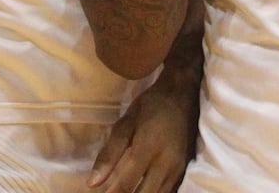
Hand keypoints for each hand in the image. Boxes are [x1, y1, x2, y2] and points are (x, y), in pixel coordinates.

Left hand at [87, 76, 194, 192]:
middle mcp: (166, 162)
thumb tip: (92, 183)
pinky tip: (144, 190)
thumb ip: (109, 154)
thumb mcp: (125, 124)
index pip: (127, 184)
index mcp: (147, 148)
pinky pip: (170, 192)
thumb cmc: (151, 106)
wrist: (184, 94)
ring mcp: (179, 168)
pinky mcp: (186, 170)